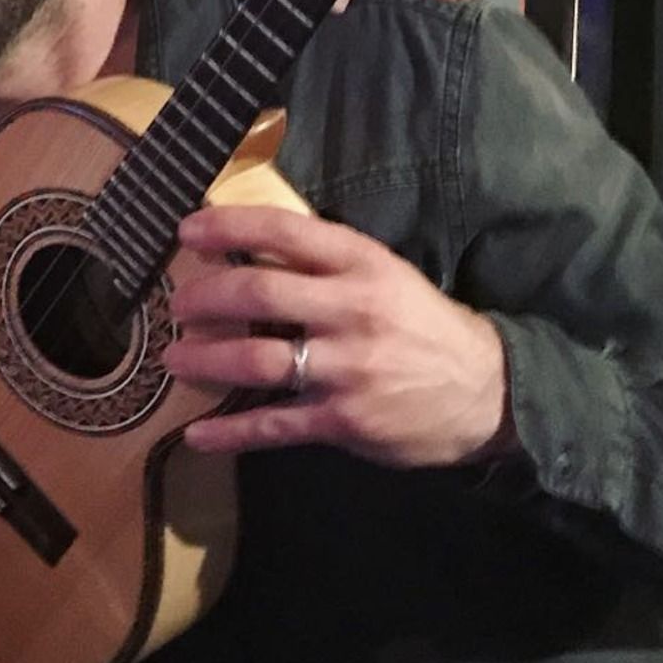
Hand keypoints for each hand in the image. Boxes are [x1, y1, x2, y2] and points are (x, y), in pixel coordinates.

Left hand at [162, 205, 515, 466]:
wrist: (487, 391)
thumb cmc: (421, 326)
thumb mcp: (385, 277)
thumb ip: (325, 265)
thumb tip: (246, 250)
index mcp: (363, 265)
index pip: (285, 232)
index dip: (229, 227)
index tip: (187, 232)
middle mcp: (353, 311)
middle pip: (260, 293)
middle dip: (205, 297)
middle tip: (178, 305)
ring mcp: (347, 369)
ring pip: (256, 360)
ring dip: (205, 360)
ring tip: (175, 359)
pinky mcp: (343, 420)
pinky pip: (272, 425)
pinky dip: (229, 432)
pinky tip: (196, 435)